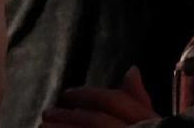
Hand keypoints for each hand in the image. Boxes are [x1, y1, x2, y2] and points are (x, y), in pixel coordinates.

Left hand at [40, 68, 155, 127]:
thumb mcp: (151, 123)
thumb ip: (139, 101)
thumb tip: (131, 71)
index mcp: (149, 122)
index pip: (117, 102)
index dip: (89, 95)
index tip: (67, 94)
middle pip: (98, 121)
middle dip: (70, 114)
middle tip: (47, 112)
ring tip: (42, 127)